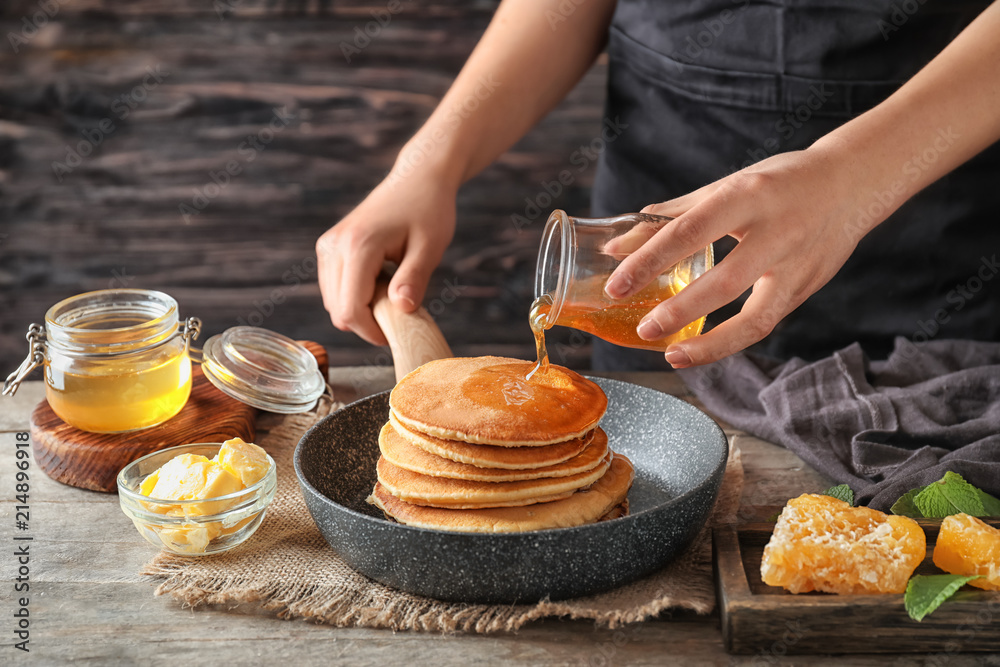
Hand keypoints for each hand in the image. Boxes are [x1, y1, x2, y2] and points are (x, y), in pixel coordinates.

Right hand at [317, 175, 456, 345]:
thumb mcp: (429, 248)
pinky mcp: (328, 247)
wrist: (417, 179)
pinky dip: (353, 295)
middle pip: (336, 309)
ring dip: (359, 309)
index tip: (394, 335)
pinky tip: (379, 283)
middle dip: (365, 322)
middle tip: (398, 314)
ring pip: (332, 302)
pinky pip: (333, 287)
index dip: (371, 331)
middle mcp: (334, 246)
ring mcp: (327, 245)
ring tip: (391, 293)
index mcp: (358, 246)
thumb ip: (414, 279)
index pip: (349, 309)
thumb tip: (402, 311)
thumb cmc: (428, 209)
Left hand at [604, 145, 869, 367]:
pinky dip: (732, 340)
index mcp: (747, 196)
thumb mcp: (726, 186)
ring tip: (672, 354)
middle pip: (725, 282)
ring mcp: (797, 265)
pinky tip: (701, 348)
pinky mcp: (807, 289)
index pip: (689, 231)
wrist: (854, 183)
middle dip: (680, 310)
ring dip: (712, 344)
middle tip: (644, 327)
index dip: (649, 261)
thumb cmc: (779, 181)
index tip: (616, 285)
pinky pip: (766, 322)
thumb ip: (672, 215)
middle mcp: (776, 232)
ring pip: (756, 318)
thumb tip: (616, 246)